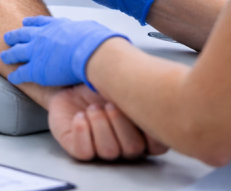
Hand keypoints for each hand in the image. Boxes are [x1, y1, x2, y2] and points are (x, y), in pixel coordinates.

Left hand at [2, 16, 124, 86]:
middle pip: (22, 34)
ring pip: (16, 52)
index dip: (31, 23)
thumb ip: (84, 31)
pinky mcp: (35, 69)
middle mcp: (42, 36)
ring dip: (9, 54)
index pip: (39, 22)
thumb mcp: (88, 28)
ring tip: (3, 56)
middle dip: (14, 36)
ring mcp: (35, 52)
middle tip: (7, 37)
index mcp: (55, 26)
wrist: (90, 52)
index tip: (25, 22)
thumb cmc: (95, 41)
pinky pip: (20, 73)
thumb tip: (92, 33)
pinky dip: (15, 76)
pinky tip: (11, 78)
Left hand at [48, 85, 168, 160]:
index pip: (158, 146)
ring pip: (109, 151)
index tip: (136, 105)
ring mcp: (102, 149)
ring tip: (92, 107)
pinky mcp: (79, 148)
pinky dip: (82, 131)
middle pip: (133, 148)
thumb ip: (146, 91)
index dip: (149, 129)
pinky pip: (84, 151)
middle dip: (119, 122)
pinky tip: (80, 116)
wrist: (72, 78)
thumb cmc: (104, 81)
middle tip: (109, 102)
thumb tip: (158, 87)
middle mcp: (125, 145)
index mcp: (143, 132)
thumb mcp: (127, 82)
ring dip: (99, 123)